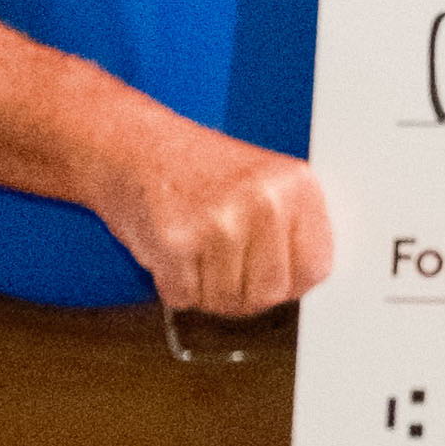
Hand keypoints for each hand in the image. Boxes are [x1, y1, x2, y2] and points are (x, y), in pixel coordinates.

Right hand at [93, 115, 334, 314]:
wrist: (129, 144)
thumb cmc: (193, 166)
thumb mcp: (263, 181)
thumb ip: (291, 228)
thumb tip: (308, 280)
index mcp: (296, 185)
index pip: (315, 269)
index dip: (289, 282)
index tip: (270, 274)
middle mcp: (264, 202)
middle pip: (271, 294)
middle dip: (245, 292)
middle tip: (223, 265)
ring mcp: (221, 223)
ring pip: (227, 301)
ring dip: (206, 289)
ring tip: (196, 250)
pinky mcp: (178, 242)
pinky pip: (186, 297)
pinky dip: (174, 285)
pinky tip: (173, 250)